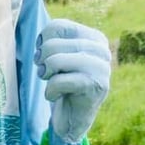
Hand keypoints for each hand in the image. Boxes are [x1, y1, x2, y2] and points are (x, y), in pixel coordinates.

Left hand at [35, 18, 110, 143]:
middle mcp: (102, 50)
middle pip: (53, 45)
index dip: (42, 42)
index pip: (57, 26)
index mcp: (94, 38)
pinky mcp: (97, 88)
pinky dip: (50, 92)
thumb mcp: (58, 56)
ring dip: (45, 75)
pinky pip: (59, 82)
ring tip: (50, 83)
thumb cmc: (63, 83)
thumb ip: (52, 39)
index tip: (44, 57)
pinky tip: (56, 97)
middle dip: (42, 61)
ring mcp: (103, 69)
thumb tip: (41, 38)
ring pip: (55, 61)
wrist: (74, 118)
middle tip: (45, 73)